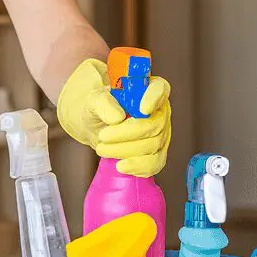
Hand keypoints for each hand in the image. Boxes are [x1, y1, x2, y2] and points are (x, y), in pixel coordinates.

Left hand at [57, 59, 171, 177]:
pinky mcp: (157, 153)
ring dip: (124, 150)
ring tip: (102, 149)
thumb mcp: (94, 101)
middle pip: (154, 124)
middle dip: (126, 133)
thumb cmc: (100, 110)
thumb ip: (103, 103)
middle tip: (103, 136)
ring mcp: (162, 133)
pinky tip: (121, 166)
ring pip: (152, 145)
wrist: (97, 128)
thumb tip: (117, 117)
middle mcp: (160, 111)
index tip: (142, 109)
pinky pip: (155, 163)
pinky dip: (137, 167)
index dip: (154, 98)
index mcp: (148, 90)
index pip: (160, 89)